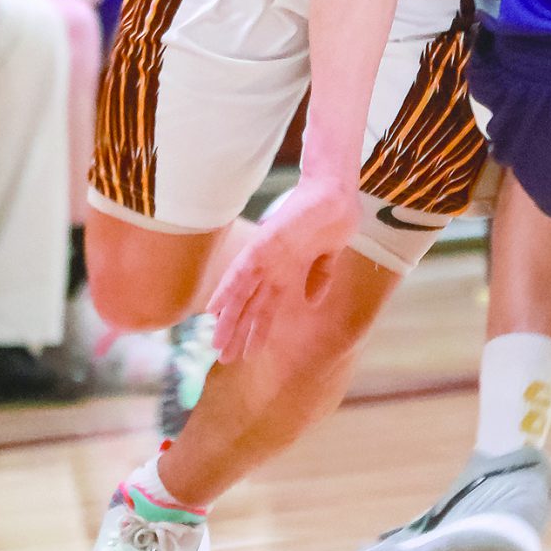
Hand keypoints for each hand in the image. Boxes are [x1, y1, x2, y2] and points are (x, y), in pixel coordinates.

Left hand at [209, 177, 361, 363]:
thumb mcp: (329, 254)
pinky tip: (214, 309)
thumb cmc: (333, 217)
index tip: (248, 353)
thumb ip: (319, 276)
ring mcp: (265, 256)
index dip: (257, 330)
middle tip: (223, 358)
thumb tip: (312, 300)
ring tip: (216, 344)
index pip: (266, 307)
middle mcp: (270, 267)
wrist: (336, 192)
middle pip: (249, 305)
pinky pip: (241, 271)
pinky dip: (227, 291)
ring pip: (240, 294)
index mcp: (285, 272)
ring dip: (228, 319)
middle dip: (237, 332)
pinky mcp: (264, 244)